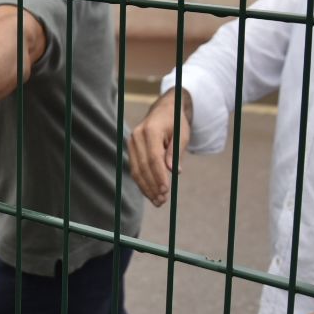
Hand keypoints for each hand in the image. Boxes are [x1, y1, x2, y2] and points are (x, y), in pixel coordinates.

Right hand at [127, 88, 191, 206]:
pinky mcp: (131, 149)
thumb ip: (175, 152)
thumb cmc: (175, 123)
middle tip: (162, 201)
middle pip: (142, 166)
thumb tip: (173, 171)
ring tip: (157, 201)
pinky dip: (142, 182)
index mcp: (150, 130)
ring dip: (146, 188)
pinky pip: (135, 169)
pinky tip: (150, 193)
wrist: (163, 111)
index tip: (166, 190)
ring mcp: (131, 143)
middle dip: (152, 186)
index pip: (153, 158)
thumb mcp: (181, 135)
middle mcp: (137, 136)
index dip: (159, 176)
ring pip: (136, 170)